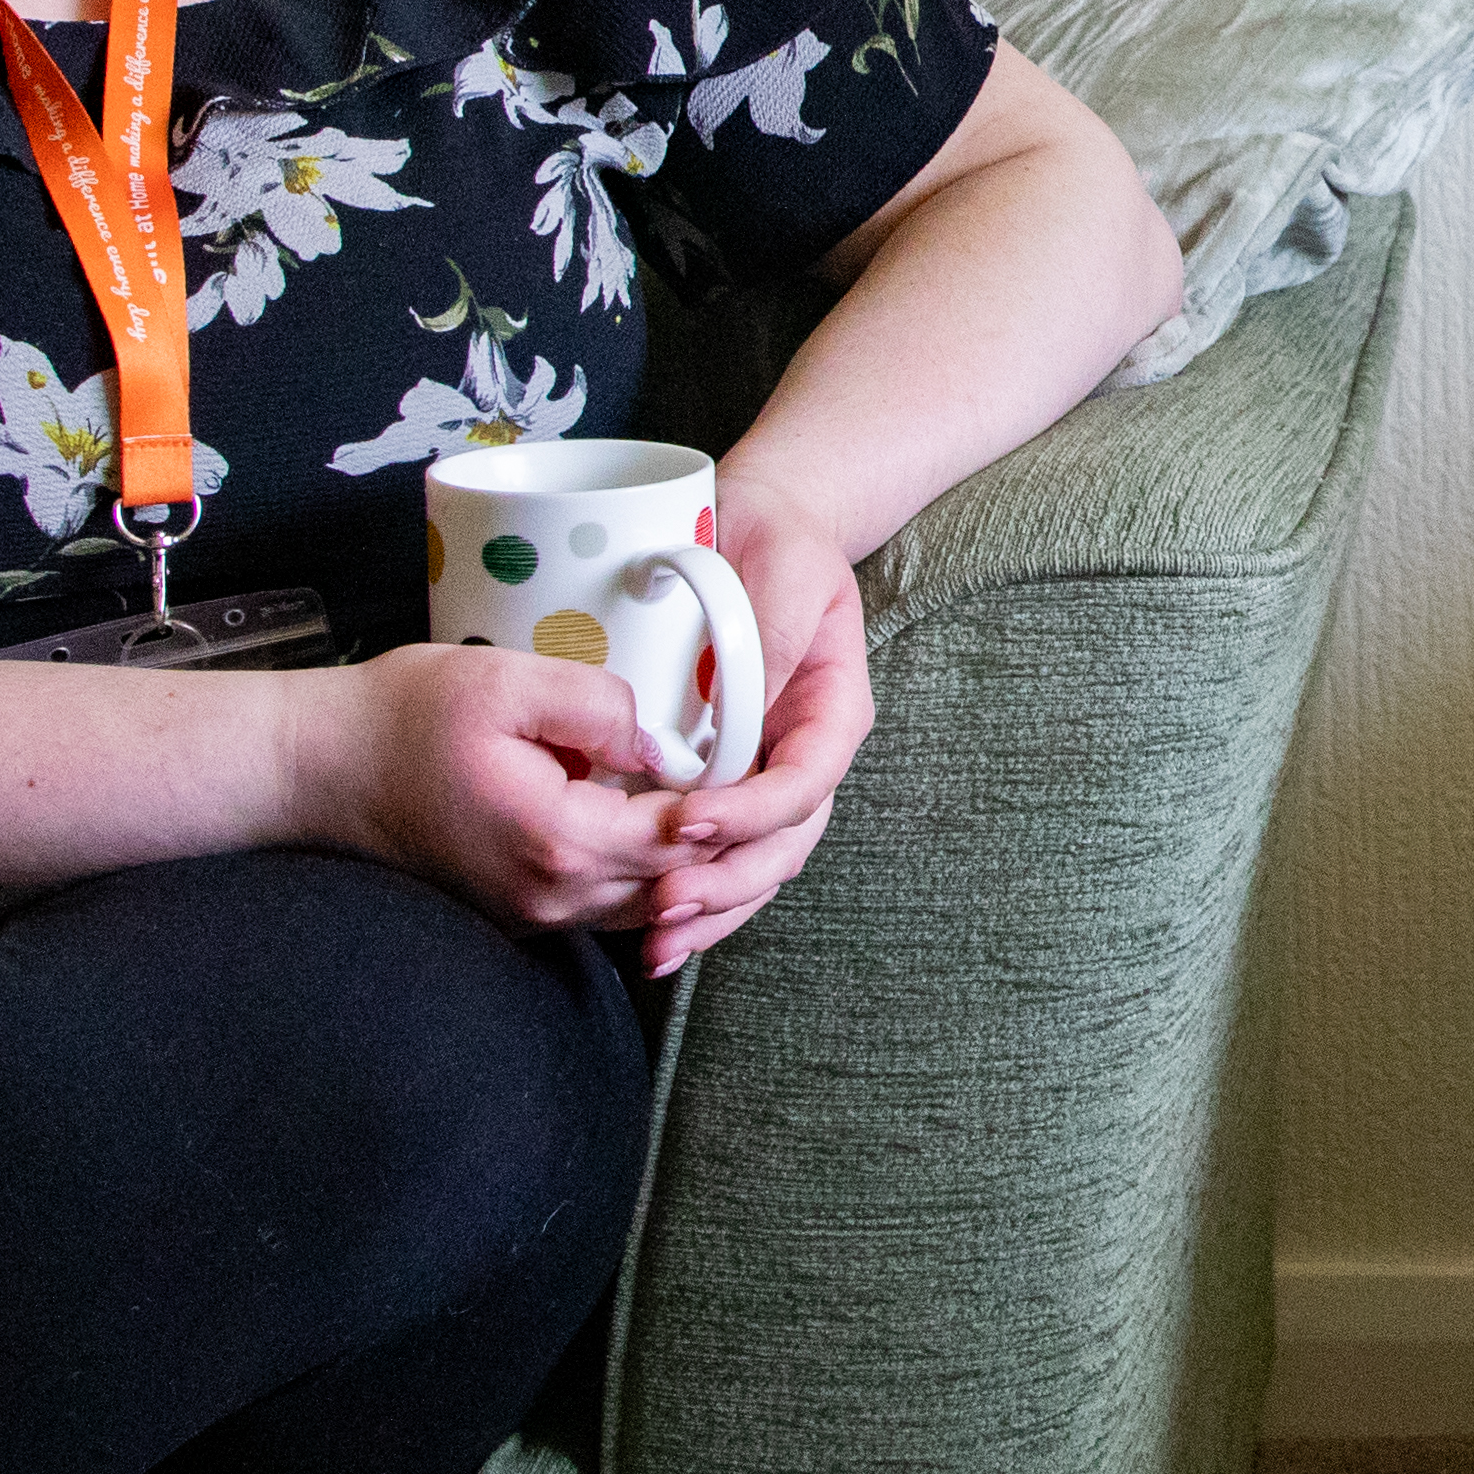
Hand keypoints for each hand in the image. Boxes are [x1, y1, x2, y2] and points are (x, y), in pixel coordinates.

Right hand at [308, 638, 747, 940]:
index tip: (752, 750)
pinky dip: (644, 870)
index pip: (686, 836)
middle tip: (754, 772)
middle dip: (721, 834)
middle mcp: (554, 895)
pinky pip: (609, 903)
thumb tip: (665, 738)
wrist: (321, 770)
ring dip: (686, 858)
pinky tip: (654, 819)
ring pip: (649, 901)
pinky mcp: (521, 912)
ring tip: (713, 795)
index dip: (730, 796)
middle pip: (679, 881)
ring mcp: (535, 914)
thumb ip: (599, 703)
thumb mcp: (506, 683)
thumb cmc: (404, 718)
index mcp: (560, 840)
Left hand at [630, 473, 876, 974]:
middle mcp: (803, 758)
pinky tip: (641, 931)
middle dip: (728, 884)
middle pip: (784, 846)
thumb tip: (743, 696)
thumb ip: (771, 632)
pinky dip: (687, 897)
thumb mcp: (784, 568)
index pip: (806, 781)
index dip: (755, 811)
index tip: (692, 820)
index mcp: (832, 713)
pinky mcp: (722, 788)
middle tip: (665, 905)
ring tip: (654, 942)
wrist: (753, 531)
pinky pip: (715, 856)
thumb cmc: (773, 541)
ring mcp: (765, 779)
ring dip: (709, 911)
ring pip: (753, 868)